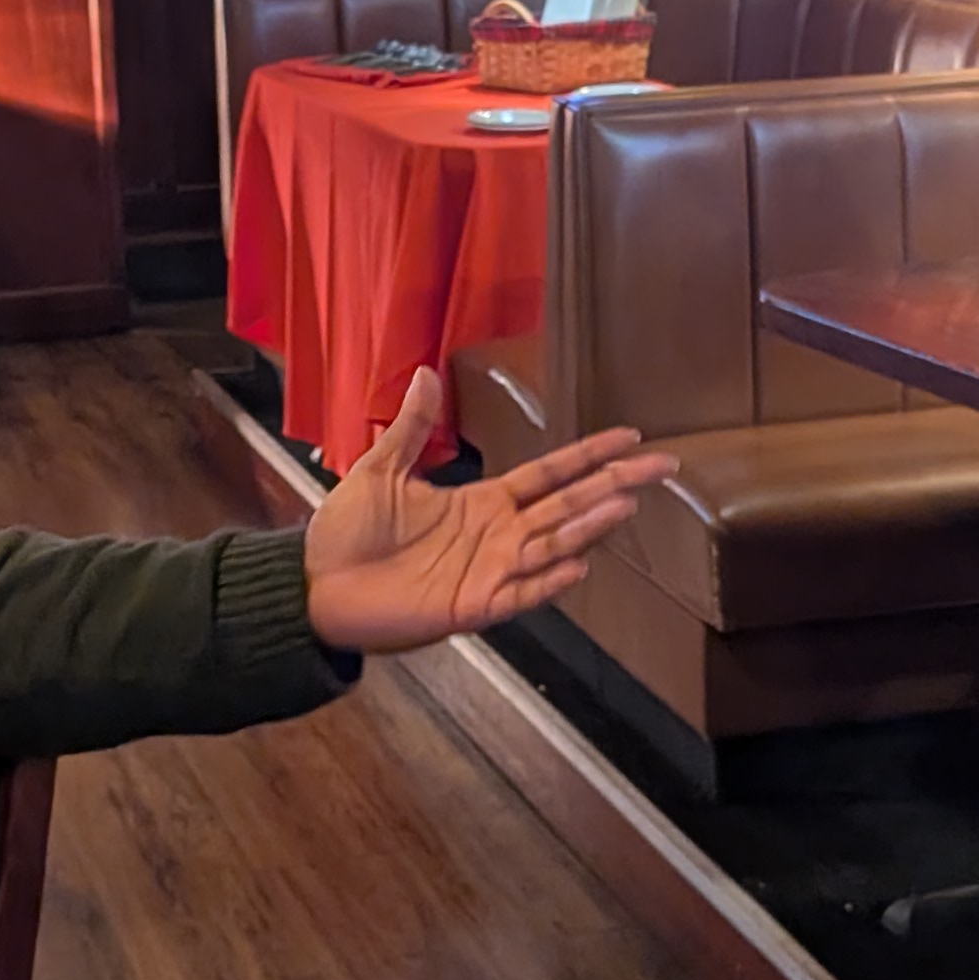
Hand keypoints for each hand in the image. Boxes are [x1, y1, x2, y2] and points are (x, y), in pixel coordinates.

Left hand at [303, 367, 677, 654]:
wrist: (315, 584)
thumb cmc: (346, 532)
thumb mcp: (379, 469)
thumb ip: (412, 428)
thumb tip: (423, 373)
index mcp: (483, 503)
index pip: (550, 474)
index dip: (589, 456)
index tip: (629, 438)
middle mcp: (498, 536)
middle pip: (568, 506)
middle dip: (615, 485)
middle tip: (664, 466)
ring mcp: (490, 572)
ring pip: (552, 545)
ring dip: (589, 527)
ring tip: (626, 503)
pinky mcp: (471, 606)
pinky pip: (519, 594)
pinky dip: (547, 581)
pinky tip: (579, 564)